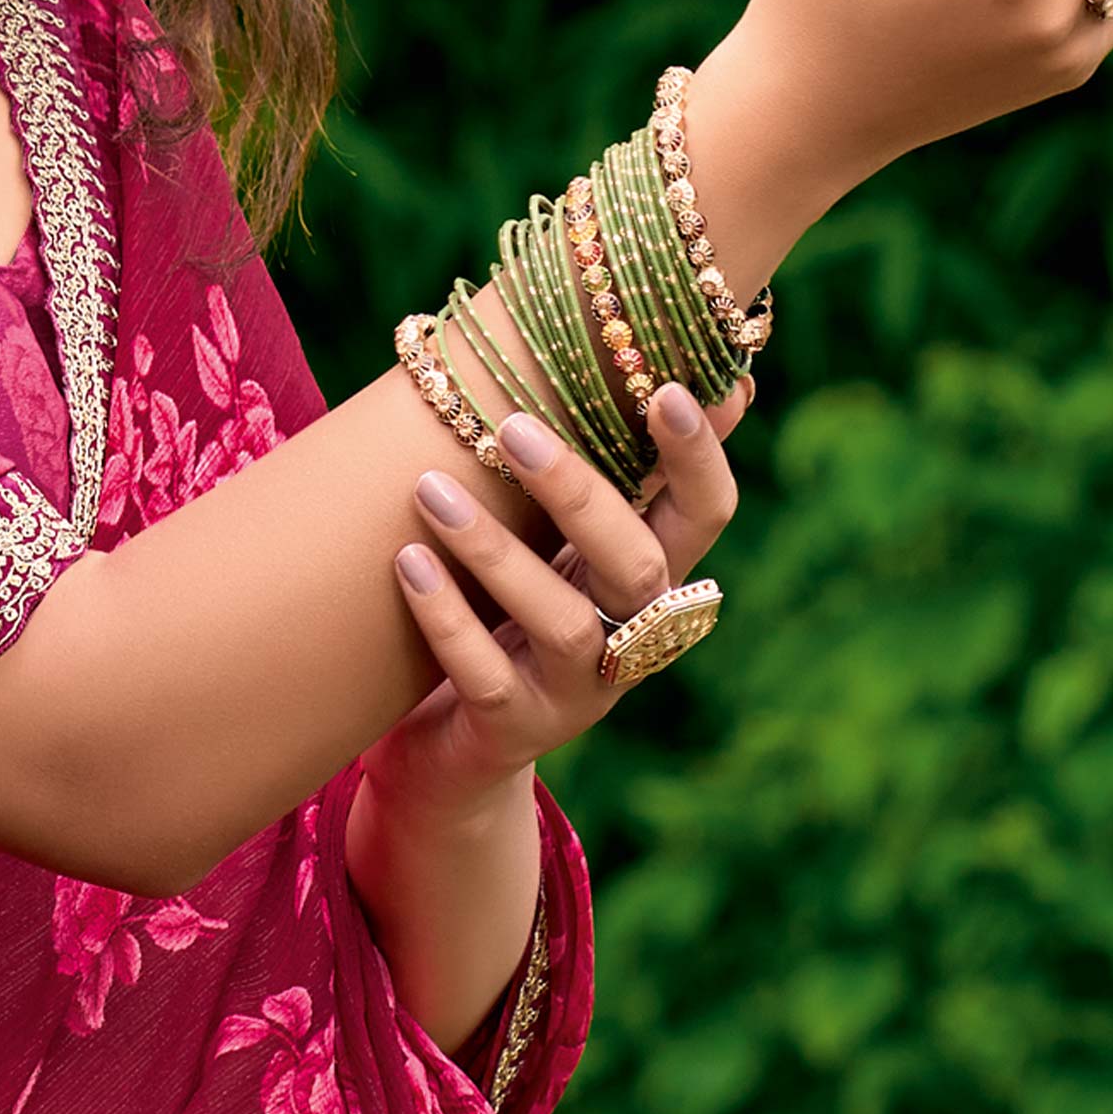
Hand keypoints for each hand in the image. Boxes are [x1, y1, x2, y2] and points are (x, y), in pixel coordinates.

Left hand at [345, 383, 736, 1051]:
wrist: (450, 757)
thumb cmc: (506, 621)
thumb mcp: (556, 546)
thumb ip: (598, 470)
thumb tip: (650, 356)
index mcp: (651, 579)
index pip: (707, 516)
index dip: (698, 458)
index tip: (669, 387)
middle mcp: (631, 639)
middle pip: (639, 564)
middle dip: (582, 492)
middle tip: (515, 426)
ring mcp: (578, 694)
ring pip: (564, 620)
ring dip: (497, 551)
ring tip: (428, 489)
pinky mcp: (514, 732)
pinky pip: (484, 675)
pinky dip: (444, 617)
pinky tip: (404, 563)